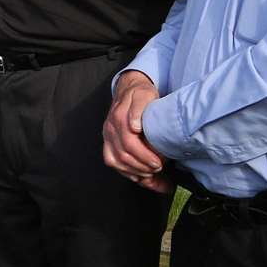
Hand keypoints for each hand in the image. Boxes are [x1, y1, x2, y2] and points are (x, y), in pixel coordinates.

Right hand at [103, 70, 172, 192]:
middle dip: (142, 167)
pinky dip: (126, 173)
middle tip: (159, 169)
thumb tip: (134, 127)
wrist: (128, 89)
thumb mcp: (145, 95)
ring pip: (116, 162)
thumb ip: (139, 108)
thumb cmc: (140, 94)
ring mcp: (107, 136)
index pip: (129, 144)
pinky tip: (139, 177)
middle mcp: (110, 129)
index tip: (159, 163)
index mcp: (119, 118)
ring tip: (151, 175)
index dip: (144, 157)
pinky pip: (112, 162)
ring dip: (134, 172)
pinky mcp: (108, 143)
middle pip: (123, 156)